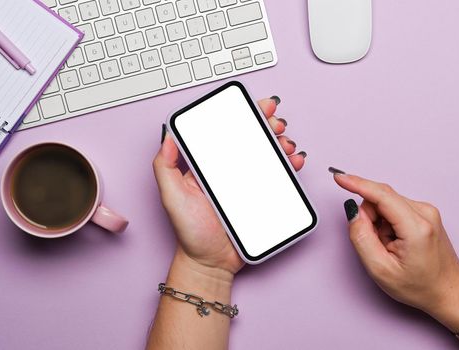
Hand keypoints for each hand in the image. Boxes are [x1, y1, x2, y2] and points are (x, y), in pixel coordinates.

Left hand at [153, 98, 306, 278]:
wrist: (210, 263)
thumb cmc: (189, 233)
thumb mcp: (171, 196)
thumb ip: (165, 166)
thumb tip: (168, 135)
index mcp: (208, 166)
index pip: (226, 133)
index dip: (241, 115)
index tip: (255, 106)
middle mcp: (228, 171)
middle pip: (251, 139)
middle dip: (266, 125)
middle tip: (275, 122)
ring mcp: (247, 184)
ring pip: (267, 155)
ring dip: (280, 143)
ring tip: (285, 142)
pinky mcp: (261, 198)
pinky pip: (278, 178)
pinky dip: (289, 166)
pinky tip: (293, 161)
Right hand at [332, 170, 458, 329]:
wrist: (448, 290)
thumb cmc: (420, 285)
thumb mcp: (380, 269)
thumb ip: (361, 237)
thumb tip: (353, 212)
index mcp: (416, 227)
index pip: (381, 195)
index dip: (357, 184)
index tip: (339, 178)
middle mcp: (425, 212)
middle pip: (381, 198)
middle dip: (369, 218)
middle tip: (377, 244)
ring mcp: (427, 210)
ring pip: (385, 203)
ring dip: (379, 222)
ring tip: (390, 246)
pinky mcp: (424, 212)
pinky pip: (394, 208)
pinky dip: (388, 223)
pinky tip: (396, 241)